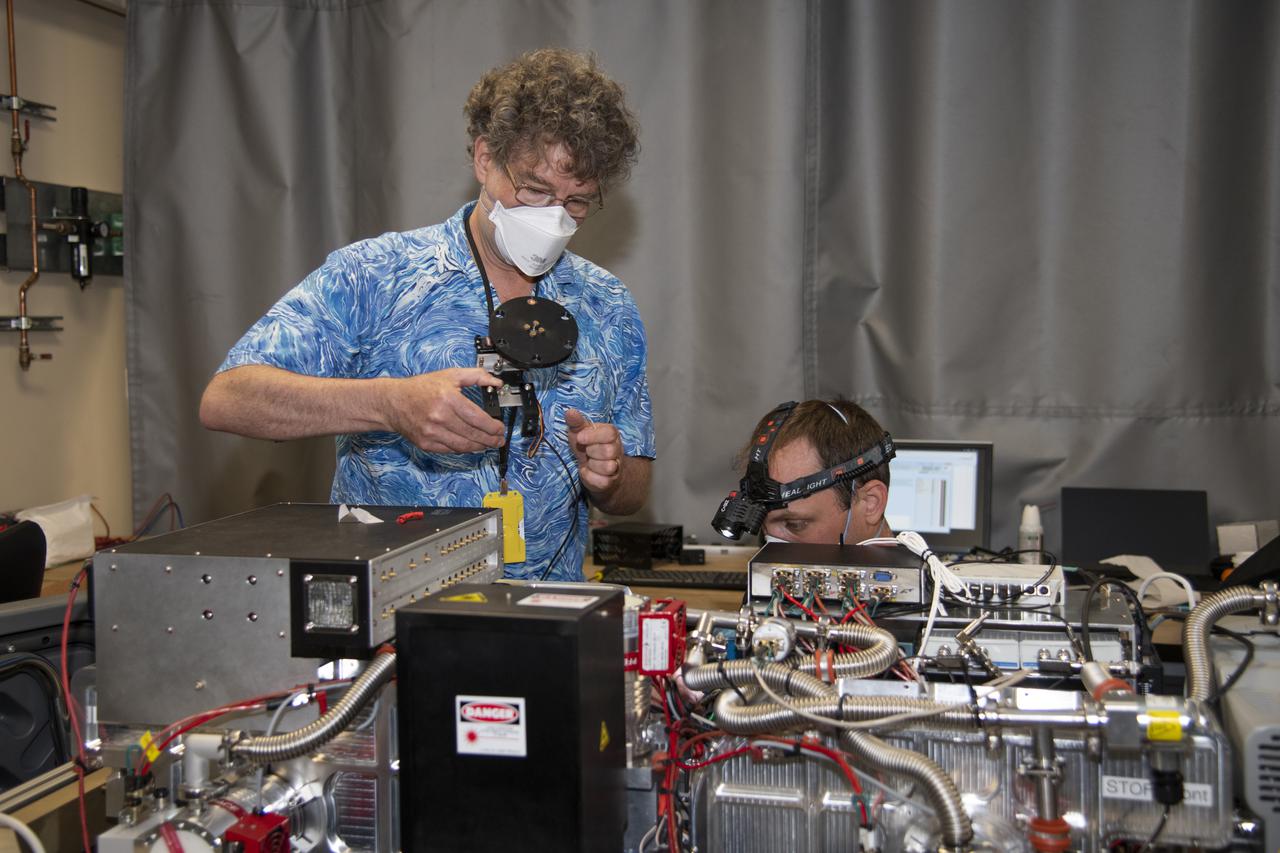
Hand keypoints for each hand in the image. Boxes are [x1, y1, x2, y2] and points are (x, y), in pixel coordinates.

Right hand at [384, 368, 505, 452]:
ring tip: (489, 444)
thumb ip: (476, 376)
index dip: (493, 427)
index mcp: (447, 398)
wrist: (393, 402)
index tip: (500, 428)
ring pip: (464, 446)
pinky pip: (451, 450)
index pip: (478, 418)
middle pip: (473, 434)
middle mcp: (439, 417)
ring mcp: (432, 433)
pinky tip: (472, 445)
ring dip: (480, 447)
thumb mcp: (450, 375)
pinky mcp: (426, 444)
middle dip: (491, 439)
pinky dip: (464, 449)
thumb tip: (497, 382)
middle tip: (499, 439)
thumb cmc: (420, 388)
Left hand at [564, 407, 623, 495]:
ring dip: (592, 465)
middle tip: (586, 452)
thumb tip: (569, 412)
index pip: (610, 433)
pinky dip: (590, 477)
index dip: (593, 436)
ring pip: (608, 467)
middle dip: (592, 451)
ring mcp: (616, 467)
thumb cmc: (586, 447)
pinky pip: (601, 481)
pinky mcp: (610, 482)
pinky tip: (588, 472)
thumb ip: (576, 423)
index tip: (580, 438)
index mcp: (611, 434)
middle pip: (609, 451)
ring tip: (588, 462)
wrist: (594, 470)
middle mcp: (617, 450)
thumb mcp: (579, 433)